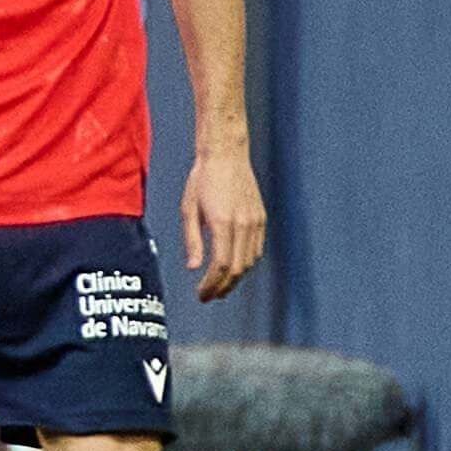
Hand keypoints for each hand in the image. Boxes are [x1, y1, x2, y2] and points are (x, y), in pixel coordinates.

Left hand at [181, 146, 266, 302]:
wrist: (226, 154)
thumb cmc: (202, 179)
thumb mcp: (189, 208)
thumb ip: (192, 240)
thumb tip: (193, 267)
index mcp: (223, 223)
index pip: (220, 266)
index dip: (211, 285)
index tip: (201, 295)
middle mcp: (243, 225)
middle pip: (237, 269)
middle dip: (223, 287)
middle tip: (209, 296)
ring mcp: (255, 221)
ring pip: (249, 262)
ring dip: (235, 278)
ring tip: (220, 285)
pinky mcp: (261, 218)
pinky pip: (256, 249)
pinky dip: (246, 263)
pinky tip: (233, 266)